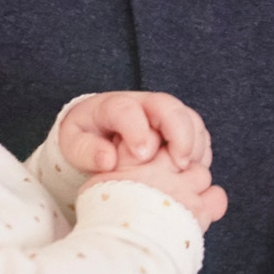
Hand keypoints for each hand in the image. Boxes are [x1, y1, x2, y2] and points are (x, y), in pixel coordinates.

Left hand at [60, 90, 212, 178]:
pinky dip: (200, 151)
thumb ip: (86, 150)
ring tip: (187, 169)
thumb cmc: (86, 137)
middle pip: (169, 107)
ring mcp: (165, 113)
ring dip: (194, 144)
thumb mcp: (73, 143)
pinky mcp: (180, 126)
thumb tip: (108, 160)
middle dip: (179, 134)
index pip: (128, 110)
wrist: (98, 130)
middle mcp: (144, 104)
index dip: (137, 131)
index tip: (142, 156)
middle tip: (179, 164)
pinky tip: (192, 170)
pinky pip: (199, 133)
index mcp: (113, 106)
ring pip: (189, 118)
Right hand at [98, 149, 226, 228]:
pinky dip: (211, 203)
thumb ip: (115, 169)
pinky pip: (217, 197)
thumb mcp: (96, 189)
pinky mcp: (198, 211)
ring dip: (194, 186)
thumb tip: (118, 161)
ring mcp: (182, 190)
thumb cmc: (102, 223)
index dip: (157, 151)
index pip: (155, 139)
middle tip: (167, 188)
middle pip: (180, 155)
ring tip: (180, 204)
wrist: (117, 254)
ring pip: (201, 175)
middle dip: (178, 168)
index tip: (152, 163)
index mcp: (133, 161)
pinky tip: (197, 213)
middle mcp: (161, 171)